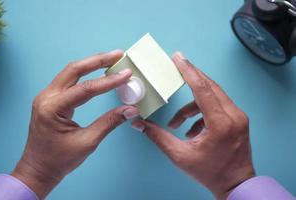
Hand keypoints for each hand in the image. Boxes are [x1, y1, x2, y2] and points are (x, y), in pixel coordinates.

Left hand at [12, 50, 138, 198]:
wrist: (38, 169)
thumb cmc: (58, 160)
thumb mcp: (87, 142)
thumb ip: (109, 122)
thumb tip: (130, 110)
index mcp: (52, 108)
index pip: (85, 89)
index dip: (108, 81)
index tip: (126, 75)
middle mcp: (46, 97)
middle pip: (74, 70)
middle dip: (97, 61)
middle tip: (118, 55)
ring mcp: (46, 96)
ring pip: (70, 72)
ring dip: (91, 64)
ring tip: (111, 60)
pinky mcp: (50, 99)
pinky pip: (68, 81)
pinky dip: (84, 74)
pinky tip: (96, 72)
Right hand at [132, 52, 254, 199]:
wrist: (235, 185)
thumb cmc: (210, 173)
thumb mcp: (179, 156)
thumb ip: (157, 136)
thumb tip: (139, 124)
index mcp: (221, 123)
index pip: (203, 89)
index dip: (188, 72)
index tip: (178, 58)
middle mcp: (234, 116)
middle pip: (210, 86)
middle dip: (191, 76)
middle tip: (176, 67)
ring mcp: (239, 117)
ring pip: (214, 95)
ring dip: (192, 104)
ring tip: (177, 122)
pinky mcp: (238, 120)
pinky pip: (217, 105)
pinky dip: (201, 111)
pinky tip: (192, 130)